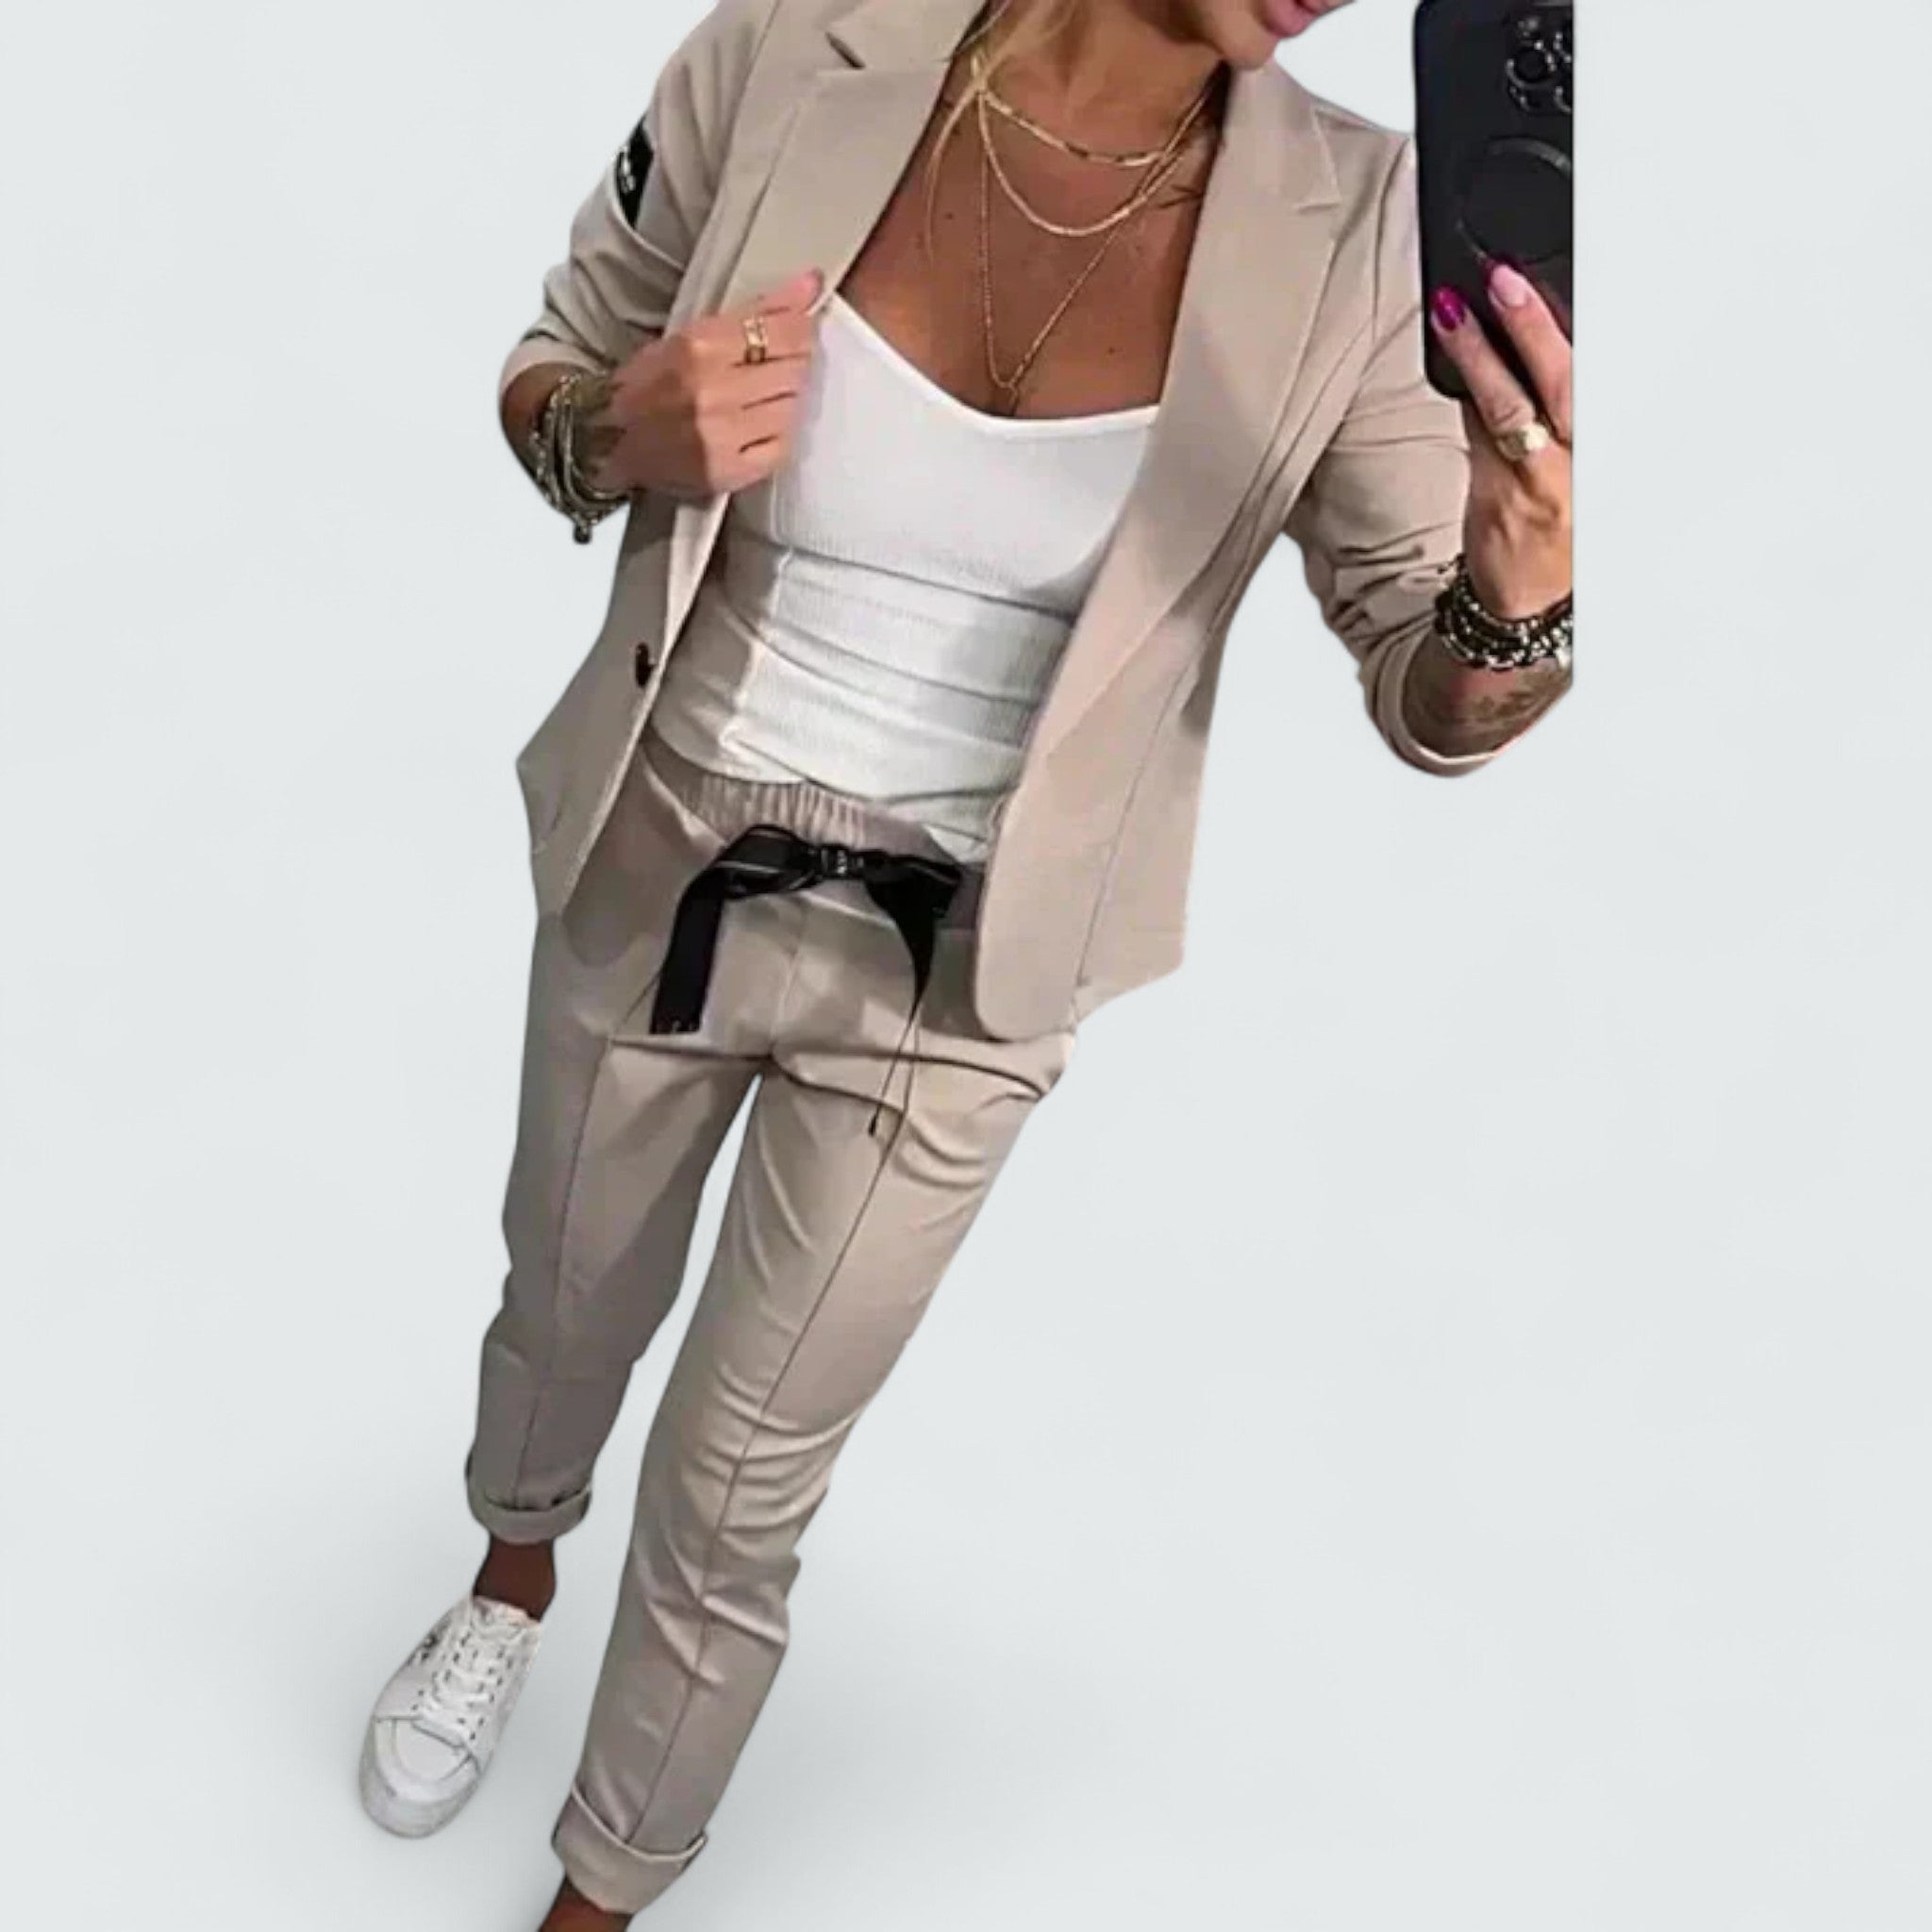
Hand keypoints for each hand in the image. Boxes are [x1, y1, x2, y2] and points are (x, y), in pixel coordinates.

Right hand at [575, 267, 825, 500]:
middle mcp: (712, 392)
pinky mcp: (728, 471)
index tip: (804, 323)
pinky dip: (779, 433)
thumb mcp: (690, 336)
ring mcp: (721, 436)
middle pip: (792, 368)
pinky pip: (781, 446)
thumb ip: (751, 313)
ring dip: (787, 397)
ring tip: (761, 395)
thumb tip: (810, 286)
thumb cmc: (647, 384)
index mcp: (698, 347)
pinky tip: (759, 425)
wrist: (604, 439)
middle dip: (795, 361)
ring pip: (791, 406)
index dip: (800, 325)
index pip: (777, 330)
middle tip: (779, 362)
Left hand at [1428, 263, 1572, 620]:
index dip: (1571, 328)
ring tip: (1454, 312)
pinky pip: (1476, 436)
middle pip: (1563, 382)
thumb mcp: (1577, 466)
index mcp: (1612, 448)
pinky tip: (1446, 360)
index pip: (1596, 375)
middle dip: (1532, 328)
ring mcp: (1539, 484)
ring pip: (1509, 409)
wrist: (1529, 602)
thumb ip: (1557, 409)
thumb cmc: (1560, 520)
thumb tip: (1524, 336)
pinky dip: (1463, 394)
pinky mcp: (1496, 499)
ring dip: (1479, 357)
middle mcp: (1584, 464)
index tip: (1553, 279)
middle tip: (1504, 280)